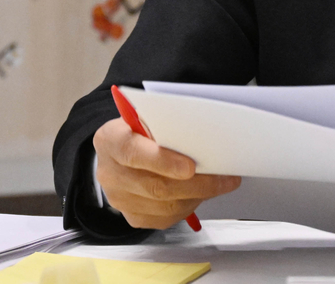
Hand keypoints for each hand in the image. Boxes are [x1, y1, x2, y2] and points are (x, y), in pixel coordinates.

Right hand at [93, 117, 240, 228]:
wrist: (120, 151)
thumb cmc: (140, 130)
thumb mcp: (147, 117)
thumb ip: (167, 124)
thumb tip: (204, 134)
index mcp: (110, 140)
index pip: (133, 152)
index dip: (163, 161)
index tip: (191, 167)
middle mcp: (109, 173)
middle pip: (155, 186)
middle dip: (196, 184)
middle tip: (224, 178)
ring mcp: (119, 199)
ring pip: (164, 206)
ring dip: (198, 197)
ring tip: (219, 184)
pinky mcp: (131, 216)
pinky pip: (164, 219)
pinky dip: (188, 207)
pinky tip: (200, 194)